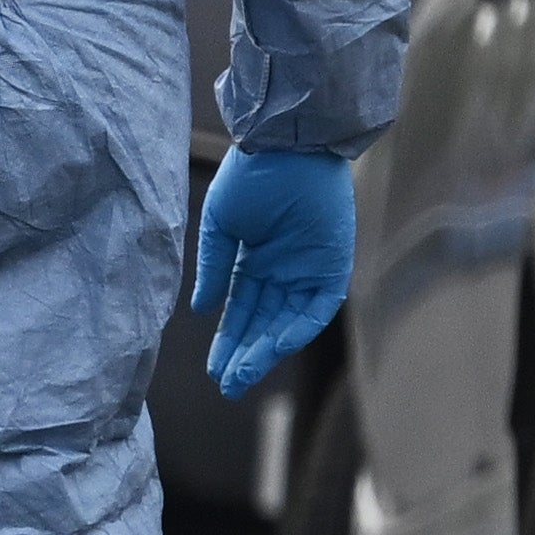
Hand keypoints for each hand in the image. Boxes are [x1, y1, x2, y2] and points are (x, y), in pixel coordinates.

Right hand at [194, 143, 356, 398]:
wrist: (288, 146)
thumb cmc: (251, 176)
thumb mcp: (220, 226)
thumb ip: (213, 269)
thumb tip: (202, 311)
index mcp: (254, 260)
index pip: (240, 311)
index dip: (227, 341)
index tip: (213, 371)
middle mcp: (282, 271)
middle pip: (262, 324)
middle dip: (244, 356)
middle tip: (227, 387)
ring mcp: (308, 270)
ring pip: (286, 323)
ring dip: (265, 350)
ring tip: (242, 376)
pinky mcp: (332, 267)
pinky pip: (316, 308)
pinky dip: (296, 328)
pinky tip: (272, 348)